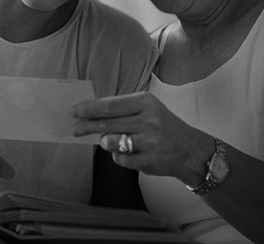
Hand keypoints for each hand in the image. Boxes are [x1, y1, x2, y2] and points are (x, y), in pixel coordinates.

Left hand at [70, 92, 207, 182]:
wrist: (189, 149)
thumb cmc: (163, 126)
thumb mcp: (147, 109)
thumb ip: (122, 110)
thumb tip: (91, 113)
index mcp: (146, 102)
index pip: (110, 105)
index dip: (89, 109)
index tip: (75, 111)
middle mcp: (148, 120)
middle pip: (108, 123)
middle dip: (87, 126)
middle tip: (75, 128)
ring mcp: (149, 141)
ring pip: (112, 142)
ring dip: (106, 142)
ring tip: (108, 141)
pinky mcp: (149, 160)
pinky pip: (120, 159)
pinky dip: (119, 155)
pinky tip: (128, 151)